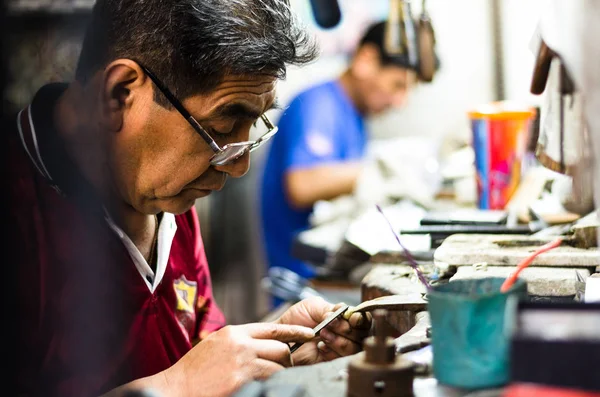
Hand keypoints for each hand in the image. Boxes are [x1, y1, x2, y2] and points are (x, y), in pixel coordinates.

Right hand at [165, 323, 313, 396]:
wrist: (176, 388)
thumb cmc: (194, 372)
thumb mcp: (216, 346)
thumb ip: (239, 343)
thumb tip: (260, 346)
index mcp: (234, 332)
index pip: (273, 328)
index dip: (295, 331)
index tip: (310, 334)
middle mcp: (241, 343)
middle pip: (280, 347)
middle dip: (286, 360)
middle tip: (283, 369)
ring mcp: (242, 362)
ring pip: (278, 366)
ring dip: (278, 375)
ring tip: (267, 382)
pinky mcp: (242, 380)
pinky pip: (268, 381)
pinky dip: (269, 385)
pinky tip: (260, 387)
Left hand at [275, 296, 371, 364]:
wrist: (282, 336)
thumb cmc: (296, 319)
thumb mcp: (313, 306)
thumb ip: (330, 308)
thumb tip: (343, 313)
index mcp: (343, 317)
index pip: (362, 319)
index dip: (360, 319)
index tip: (352, 319)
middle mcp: (345, 333)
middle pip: (361, 334)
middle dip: (345, 329)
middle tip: (329, 326)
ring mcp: (339, 347)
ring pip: (354, 347)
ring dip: (339, 340)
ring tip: (322, 336)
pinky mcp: (332, 361)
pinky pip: (342, 359)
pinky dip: (332, 352)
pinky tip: (321, 348)